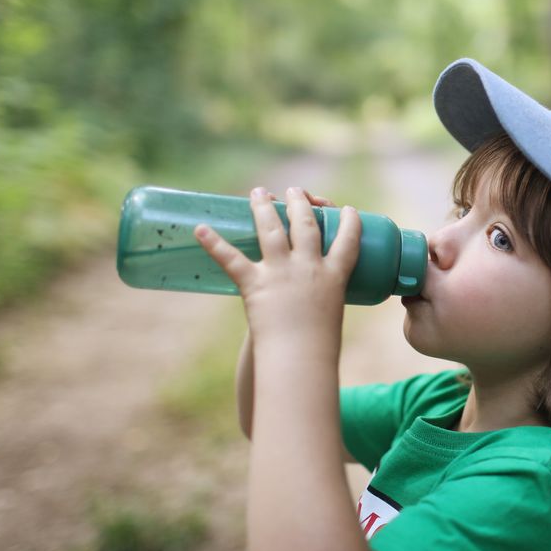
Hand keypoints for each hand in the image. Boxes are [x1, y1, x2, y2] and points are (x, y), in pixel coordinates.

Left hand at [194, 186, 361, 340]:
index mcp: (334, 276)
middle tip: (295, 191)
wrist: (299, 359)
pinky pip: (231, 259)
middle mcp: (309, 267)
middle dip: (300, 202)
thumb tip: (306, 308)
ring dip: (264, 207)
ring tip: (260, 192)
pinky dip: (213, 243)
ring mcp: (281, 273)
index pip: (348, 240)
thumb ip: (318, 305)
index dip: (350, 222)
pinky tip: (200, 229)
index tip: (348, 209)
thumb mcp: (329, 319)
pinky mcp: (255, 285)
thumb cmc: (318, 349)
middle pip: (306, 224)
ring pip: (272, 230)